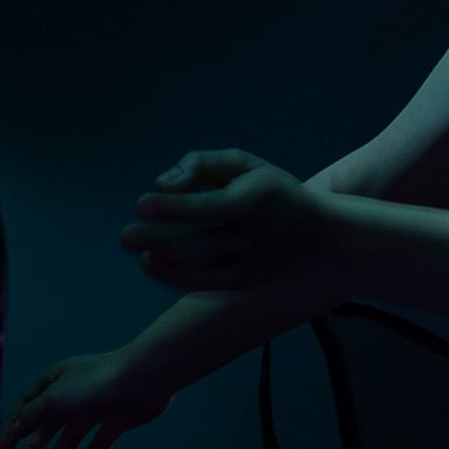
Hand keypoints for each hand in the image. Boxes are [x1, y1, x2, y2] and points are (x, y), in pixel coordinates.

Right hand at [0, 345, 174, 448]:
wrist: (144, 379)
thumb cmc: (95, 383)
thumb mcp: (54, 399)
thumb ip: (31, 415)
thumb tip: (14, 428)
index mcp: (56, 380)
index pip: (28, 406)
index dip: (15, 428)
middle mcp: (74, 392)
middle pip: (47, 427)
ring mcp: (96, 406)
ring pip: (71, 437)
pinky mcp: (117, 419)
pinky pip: (99, 441)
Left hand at [120, 151, 343, 295]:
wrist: (323, 239)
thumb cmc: (276, 194)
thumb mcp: (247, 164)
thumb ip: (202, 164)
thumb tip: (162, 182)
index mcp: (250, 200)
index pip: (203, 207)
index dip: (169, 208)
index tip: (142, 204)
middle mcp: (247, 235)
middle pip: (191, 242)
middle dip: (152, 239)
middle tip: (125, 236)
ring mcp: (245, 263)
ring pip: (192, 267)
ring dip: (159, 258)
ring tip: (137, 249)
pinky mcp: (242, 283)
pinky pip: (200, 284)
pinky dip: (170, 277)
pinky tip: (151, 264)